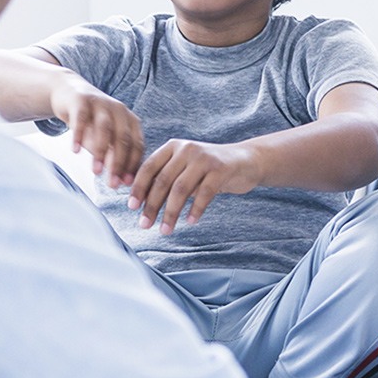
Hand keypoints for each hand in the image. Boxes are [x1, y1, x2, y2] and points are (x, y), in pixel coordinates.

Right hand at [49, 79, 143, 187]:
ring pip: (105, 129)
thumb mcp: (105, 140)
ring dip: (101, 152)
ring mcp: (102, 103)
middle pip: (123, 139)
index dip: (133, 165)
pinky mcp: (82, 99)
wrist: (70, 93)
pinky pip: (81, 118)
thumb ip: (114, 157)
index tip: (127, 184)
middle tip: (113, 184)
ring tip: (96, 171)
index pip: (137, 145)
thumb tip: (125, 182)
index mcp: (130, 120)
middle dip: (119, 164)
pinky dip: (78, 135)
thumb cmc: (91, 122)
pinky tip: (75, 151)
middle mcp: (120, 110)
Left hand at [128, 139, 263, 233]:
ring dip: (171, 212)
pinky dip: (195, 209)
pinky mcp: (221, 169)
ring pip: (181, 189)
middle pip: (163, 180)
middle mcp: (186, 149)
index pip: (149, 168)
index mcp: (173, 147)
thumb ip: (167, 178)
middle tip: (145, 224)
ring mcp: (204, 158)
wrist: (246, 160)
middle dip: (152, 205)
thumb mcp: (185, 168)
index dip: (138, 188)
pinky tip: (190, 221)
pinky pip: (204, 193)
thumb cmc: (210, 169)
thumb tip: (141, 202)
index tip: (132, 207)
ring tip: (166, 229)